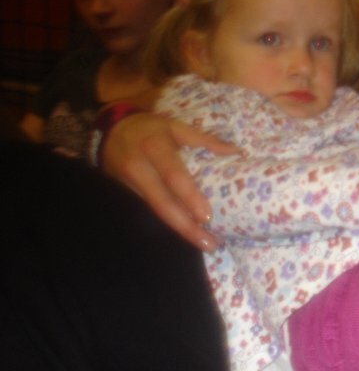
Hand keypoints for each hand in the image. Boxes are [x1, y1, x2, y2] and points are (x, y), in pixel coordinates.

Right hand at [102, 111, 237, 250]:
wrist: (110, 129)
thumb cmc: (149, 127)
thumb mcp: (175, 126)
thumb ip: (204, 140)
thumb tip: (236, 152)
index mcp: (154, 147)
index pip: (173, 176)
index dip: (190, 198)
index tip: (207, 217)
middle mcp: (138, 169)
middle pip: (162, 204)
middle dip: (186, 227)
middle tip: (210, 244)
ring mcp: (127, 186)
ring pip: (155, 213)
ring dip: (179, 230)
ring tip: (204, 243)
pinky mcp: (124, 195)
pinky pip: (148, 212)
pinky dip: (168, 224)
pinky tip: (186, 234)